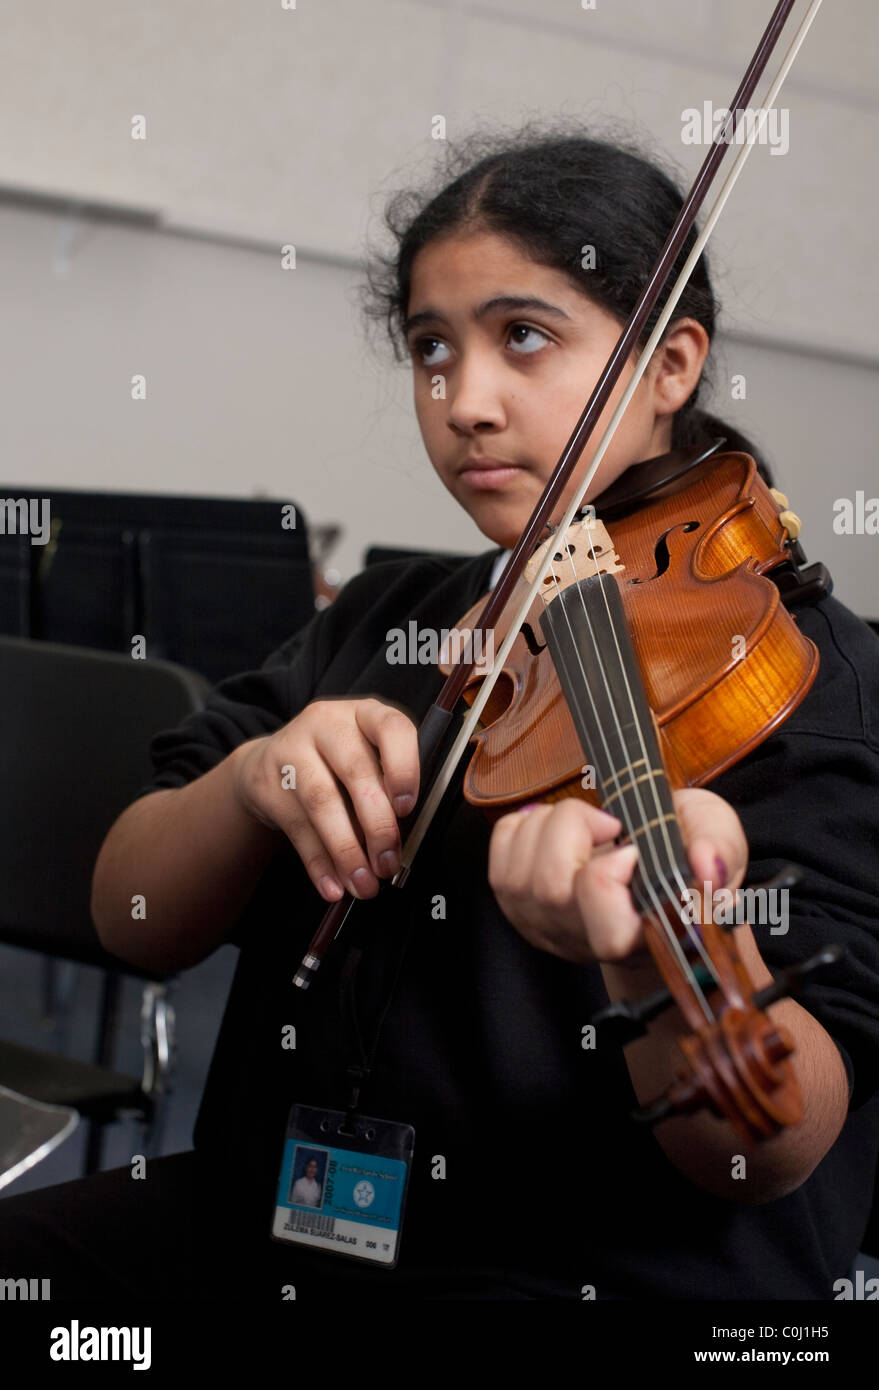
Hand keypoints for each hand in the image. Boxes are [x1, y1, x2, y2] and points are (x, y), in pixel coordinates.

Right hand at [233, 698, 418, 901]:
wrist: (270, 761)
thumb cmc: (335, 763)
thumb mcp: (366, 757)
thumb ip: (387, 788)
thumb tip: (402, 844)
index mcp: (365, 714)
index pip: (391, 728)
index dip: (403, 767)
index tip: (407, 808)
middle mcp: (328, 723)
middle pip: (356, 771)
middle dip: (377, 825)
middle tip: (388, 863)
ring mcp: (293, 749)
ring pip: (323, 803)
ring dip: (347, 851)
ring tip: (364, 884)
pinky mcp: (268, 782)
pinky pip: (298, 829)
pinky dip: (319, 863)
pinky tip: (333, 885)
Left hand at [487, 787, 747, 964]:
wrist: (652, 860)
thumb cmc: (683, 851)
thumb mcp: (720, 837)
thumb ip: (720, 850)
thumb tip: (704, 863)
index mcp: (644, 938)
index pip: (610, 936)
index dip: (610, 879)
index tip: (633, 849)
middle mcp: (587, 941)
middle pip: (551, 889)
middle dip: (575, 829)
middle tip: (609, 825)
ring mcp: (545, 926)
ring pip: (520, 873)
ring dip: (550, 824)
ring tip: (587, 824)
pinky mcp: (516, 903)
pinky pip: (500, 854)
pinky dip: (522, 825)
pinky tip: (555, 827)